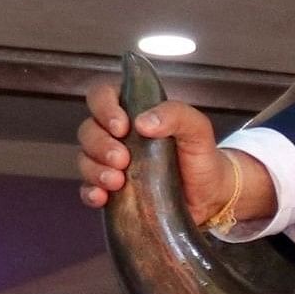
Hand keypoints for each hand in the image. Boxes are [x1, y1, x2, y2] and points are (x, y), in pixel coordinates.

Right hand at [76, 79, 272, 227]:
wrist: (210, 197)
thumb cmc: (202, 157)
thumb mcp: (198, 129)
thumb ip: (176, 115)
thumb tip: (143, 122)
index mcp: (134, 112)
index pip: (102, 96)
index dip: (104, 108)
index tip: (122, 127)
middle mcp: (117, 136)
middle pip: (88, 130)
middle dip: (100, 144)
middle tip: (124, 159)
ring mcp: (111, 164)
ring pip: (84, 159)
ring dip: (95, 169)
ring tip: (118, 181)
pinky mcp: (111, 192)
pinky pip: (87, 190)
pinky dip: (90, 192)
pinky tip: (102, 197)